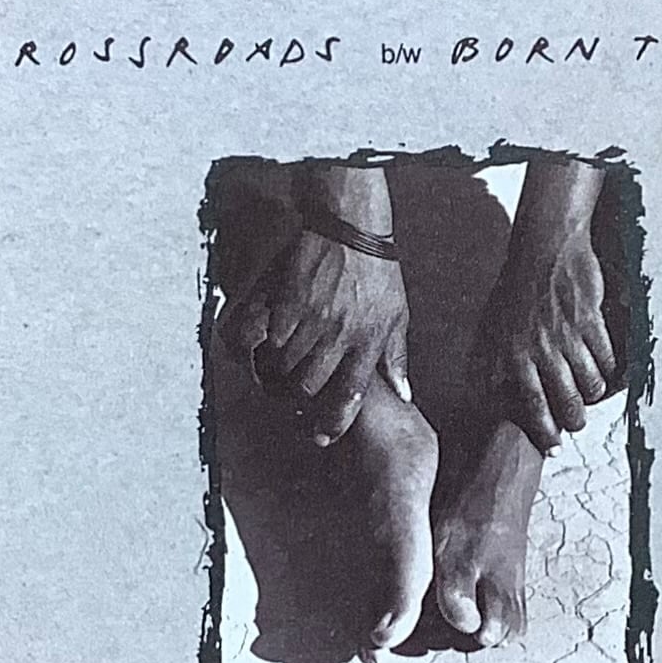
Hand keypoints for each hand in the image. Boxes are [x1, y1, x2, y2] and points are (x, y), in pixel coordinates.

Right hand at [218, 230, 410, 444]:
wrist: (350, 226)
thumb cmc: (377, 272)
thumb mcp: (397, 315)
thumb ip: (396, 357)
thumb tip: (403, 394)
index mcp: (367, 341)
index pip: (349, 397)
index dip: (332, 423)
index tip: (321, 436)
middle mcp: (337, 333)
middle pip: (307, 387)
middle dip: (297, 400)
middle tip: (291, 398)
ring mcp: (309, 317)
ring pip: (281, 366)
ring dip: (275, 376)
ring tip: (274, 375)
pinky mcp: (284, 299)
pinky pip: (263, 338)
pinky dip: (258, 349)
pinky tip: (261, 349)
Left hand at [472, 225, 615, 453]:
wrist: (544, 247)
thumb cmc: (515, 288)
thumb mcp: (491, 325)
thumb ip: (490, 362)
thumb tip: (483, 396)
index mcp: (512, 353)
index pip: (531, 406)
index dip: (545, 431)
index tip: (553, 446)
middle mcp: (538, 349)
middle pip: (567, 403)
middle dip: (575, 420)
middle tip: (577, 423)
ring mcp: (566, 336)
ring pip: (591, 385)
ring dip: (594, 394)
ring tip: (592, 393)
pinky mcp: (591, 322)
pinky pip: (608, 360)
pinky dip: (611, 369)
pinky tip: (607, 369)